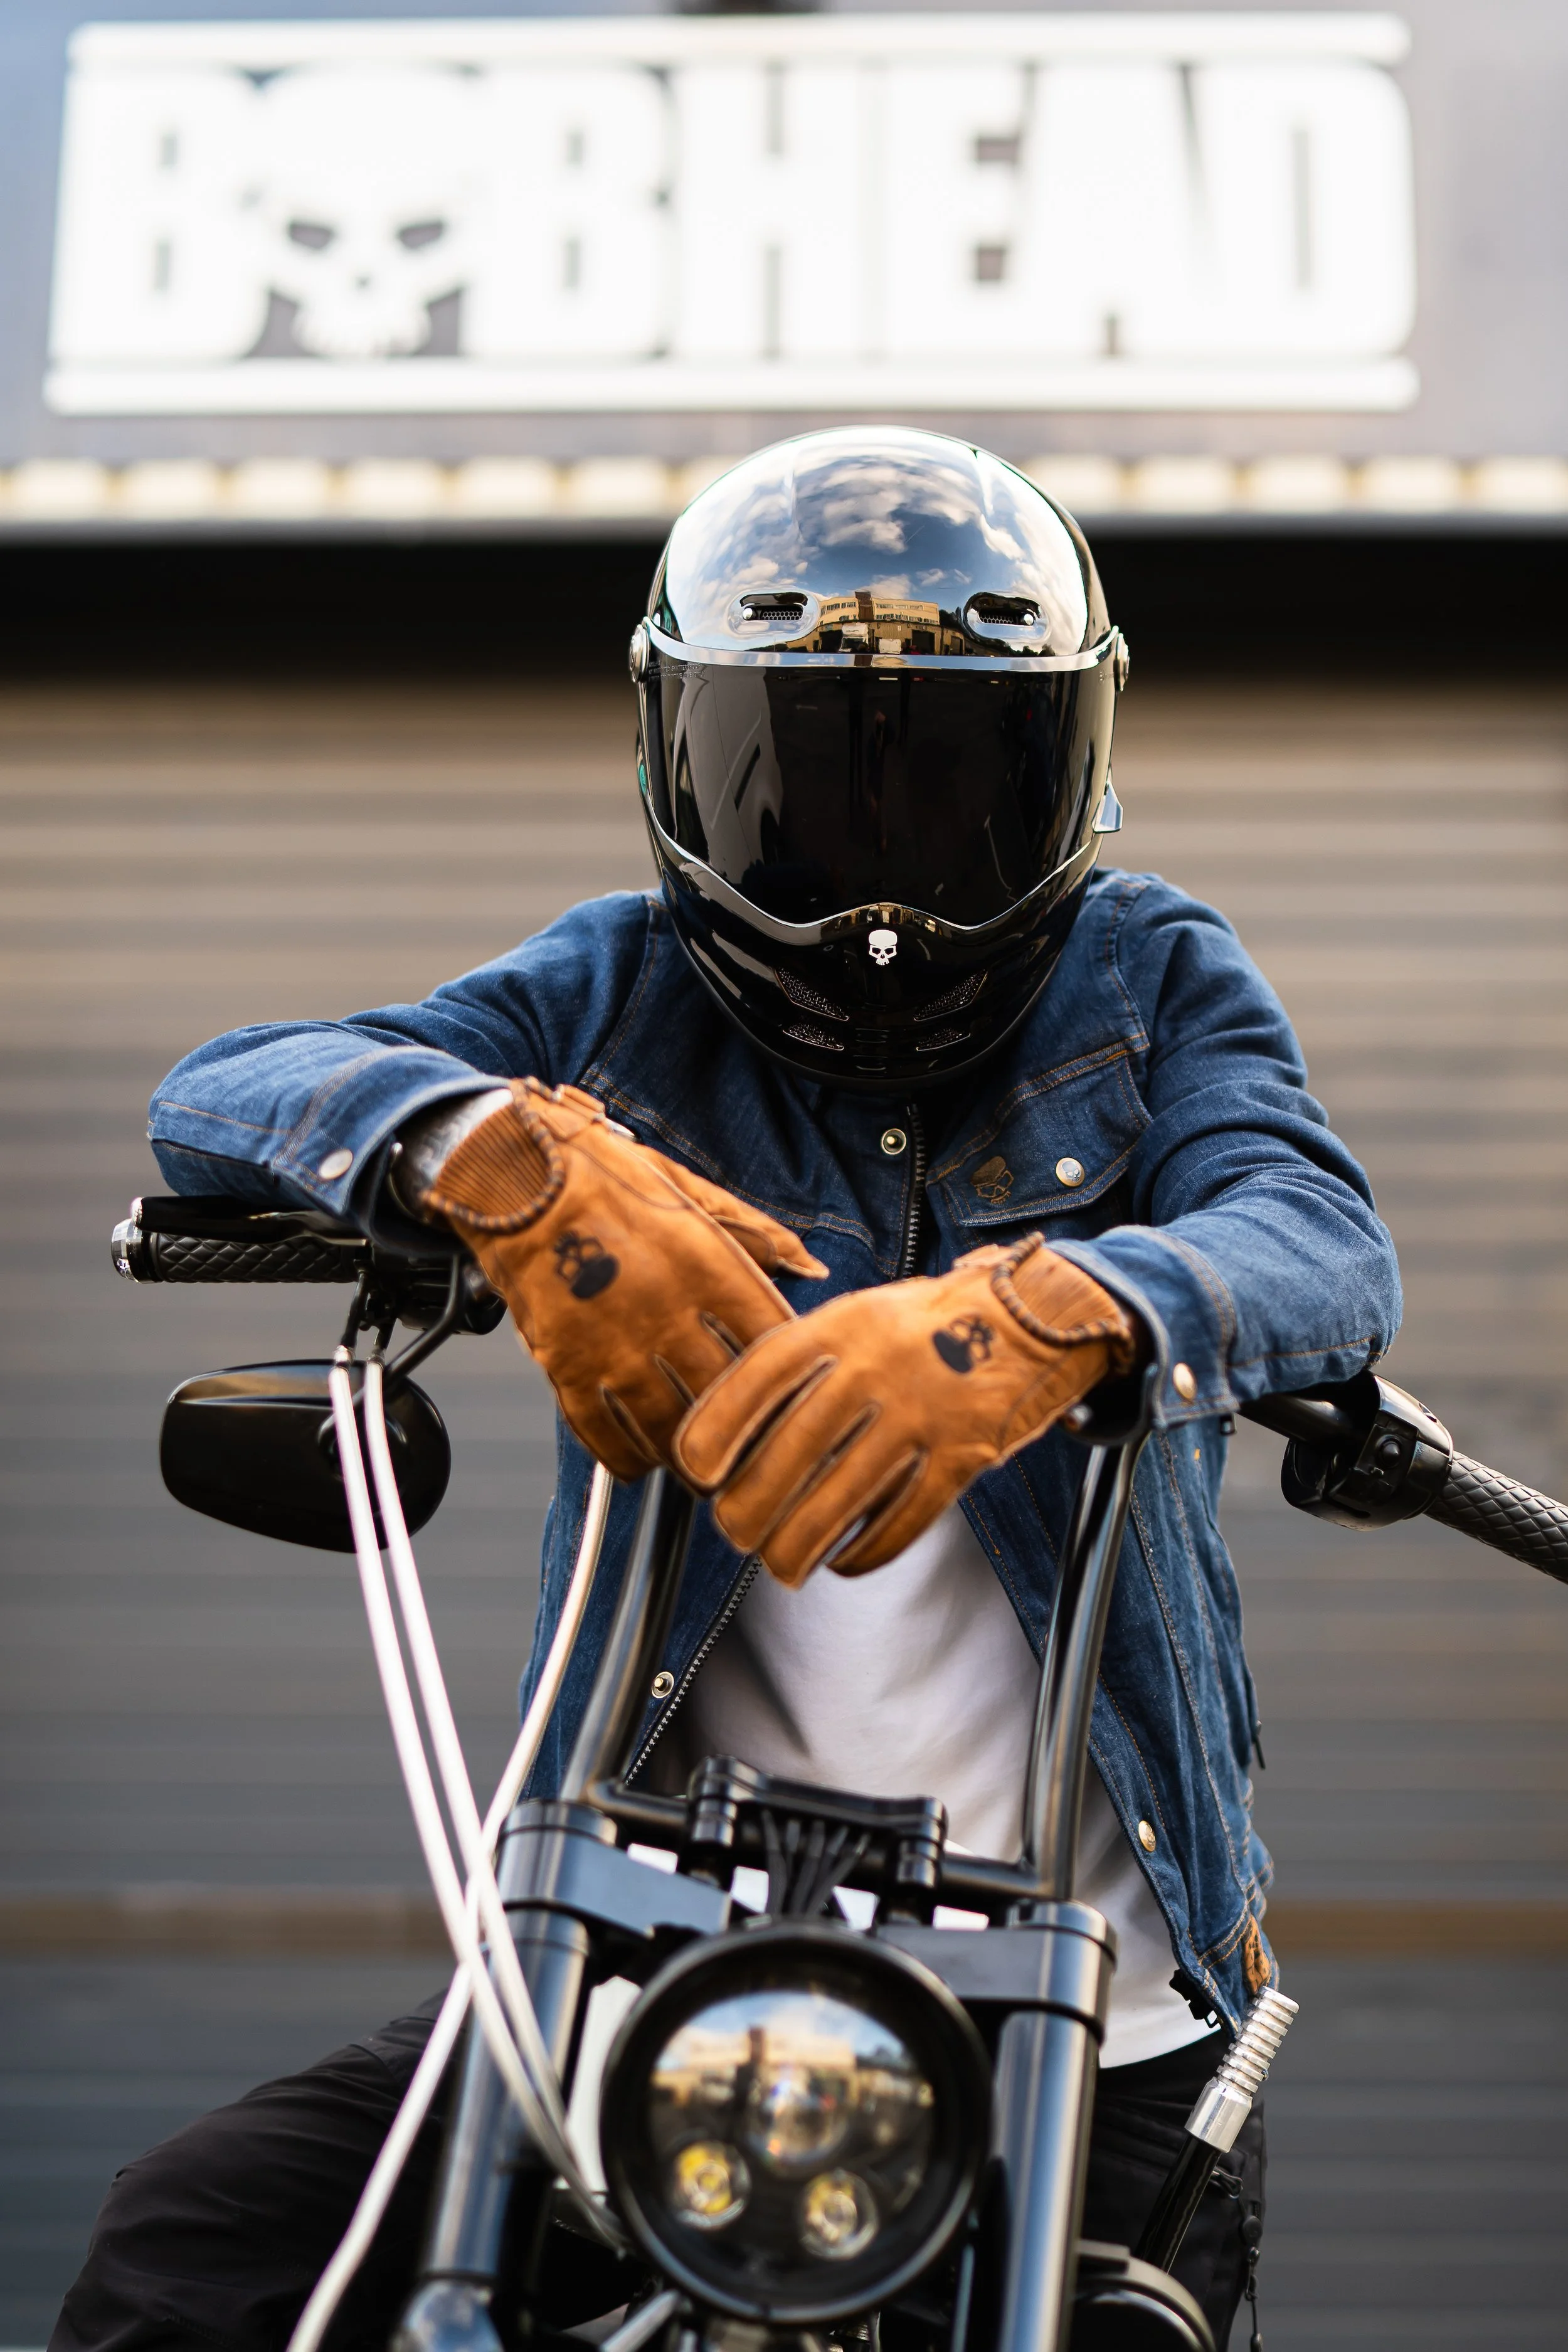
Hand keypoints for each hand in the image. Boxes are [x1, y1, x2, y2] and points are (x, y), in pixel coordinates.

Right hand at [415, 1081, 824, 1478]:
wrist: (514, 1178)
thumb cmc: (601, 1180)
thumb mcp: (690, 1192)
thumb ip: (756, 1233)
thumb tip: (811, 1267)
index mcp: (708, 1266)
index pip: (773, 1345)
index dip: (792, 1378)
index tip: (796, 1394)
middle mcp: (668, 1314)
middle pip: (729, 1403)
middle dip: (750, 1434)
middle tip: (760, 1450)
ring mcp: (617, 1348)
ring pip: (673, 1433)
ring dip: (693, 1456)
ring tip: (704, 1464)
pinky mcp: (568, 1370)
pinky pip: (609, 1439)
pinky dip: (631, 1458)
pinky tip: (642, 1457)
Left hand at [673, 1237, 1135, 1585]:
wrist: (1030, 1319)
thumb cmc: (923, 1327)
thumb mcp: (857, 1317)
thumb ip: (803, 1364)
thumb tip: (729, 1436)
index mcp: (841, 1326)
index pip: (760, 1380)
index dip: (717, 1429)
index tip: (695, 1472)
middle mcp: (877, 1367)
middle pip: (793, 1451)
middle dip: (750, 1508)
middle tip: (734, 1533)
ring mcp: (922, 1412)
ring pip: (842, 1497)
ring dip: (799, 1544)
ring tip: (781, 1566)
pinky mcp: (963, 1454)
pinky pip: (903, 1519)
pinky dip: (866, 1551)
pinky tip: (842, 1562)